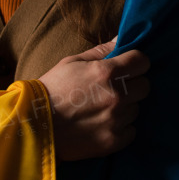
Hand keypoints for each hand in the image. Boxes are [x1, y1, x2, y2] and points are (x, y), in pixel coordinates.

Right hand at [38, 37, 149, 160]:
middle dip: (133, 85)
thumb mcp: (73, 62)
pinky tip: (103, 124)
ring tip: (103, 108)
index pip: (142, 61)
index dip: (136, 63)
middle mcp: (117, 96)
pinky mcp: (113, 141)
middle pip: (144, 86)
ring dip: (125, 107)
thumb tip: (122, 38)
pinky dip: (121, 128)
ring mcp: (116, 120)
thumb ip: (102, 51)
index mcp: (108, 72)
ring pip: (136, 109)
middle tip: (114, 89)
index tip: (128, 67)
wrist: (33, 125)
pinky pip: (131, 131)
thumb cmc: (52, 89)